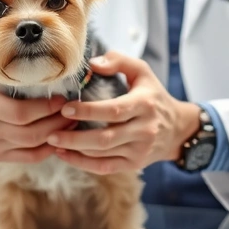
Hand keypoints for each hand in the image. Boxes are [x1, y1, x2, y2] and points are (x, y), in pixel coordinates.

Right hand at [0, 71, 73, 162]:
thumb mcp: (2, 72)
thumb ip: (21, 72)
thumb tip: (54, 66)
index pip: (21, 113)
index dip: (46, 108)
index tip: (63, 99)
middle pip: (29, 133)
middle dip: (56, 123)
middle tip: (73, 112)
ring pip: (32, 146)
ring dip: (56, 135)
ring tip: (71, 122)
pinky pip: (30, 157)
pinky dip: (49, 149)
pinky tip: (60, 137)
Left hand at [47, 52, 199, 174]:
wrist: (177, 129)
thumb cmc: (153, 96)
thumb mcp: (142, 72)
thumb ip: (118, 61)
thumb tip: (93, 64)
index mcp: (144, 105)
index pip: (114, 111)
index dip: (88, 111)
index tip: (66, 108)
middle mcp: (144, 130)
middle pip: (105, 138)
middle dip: (75, 137)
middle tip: (51, 132)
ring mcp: (139, 150)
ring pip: (103, 155)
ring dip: (75, 150)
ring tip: (53, 141)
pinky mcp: (134, 164)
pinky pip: (106, 167)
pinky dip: (83, 164)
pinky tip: (65, 155)